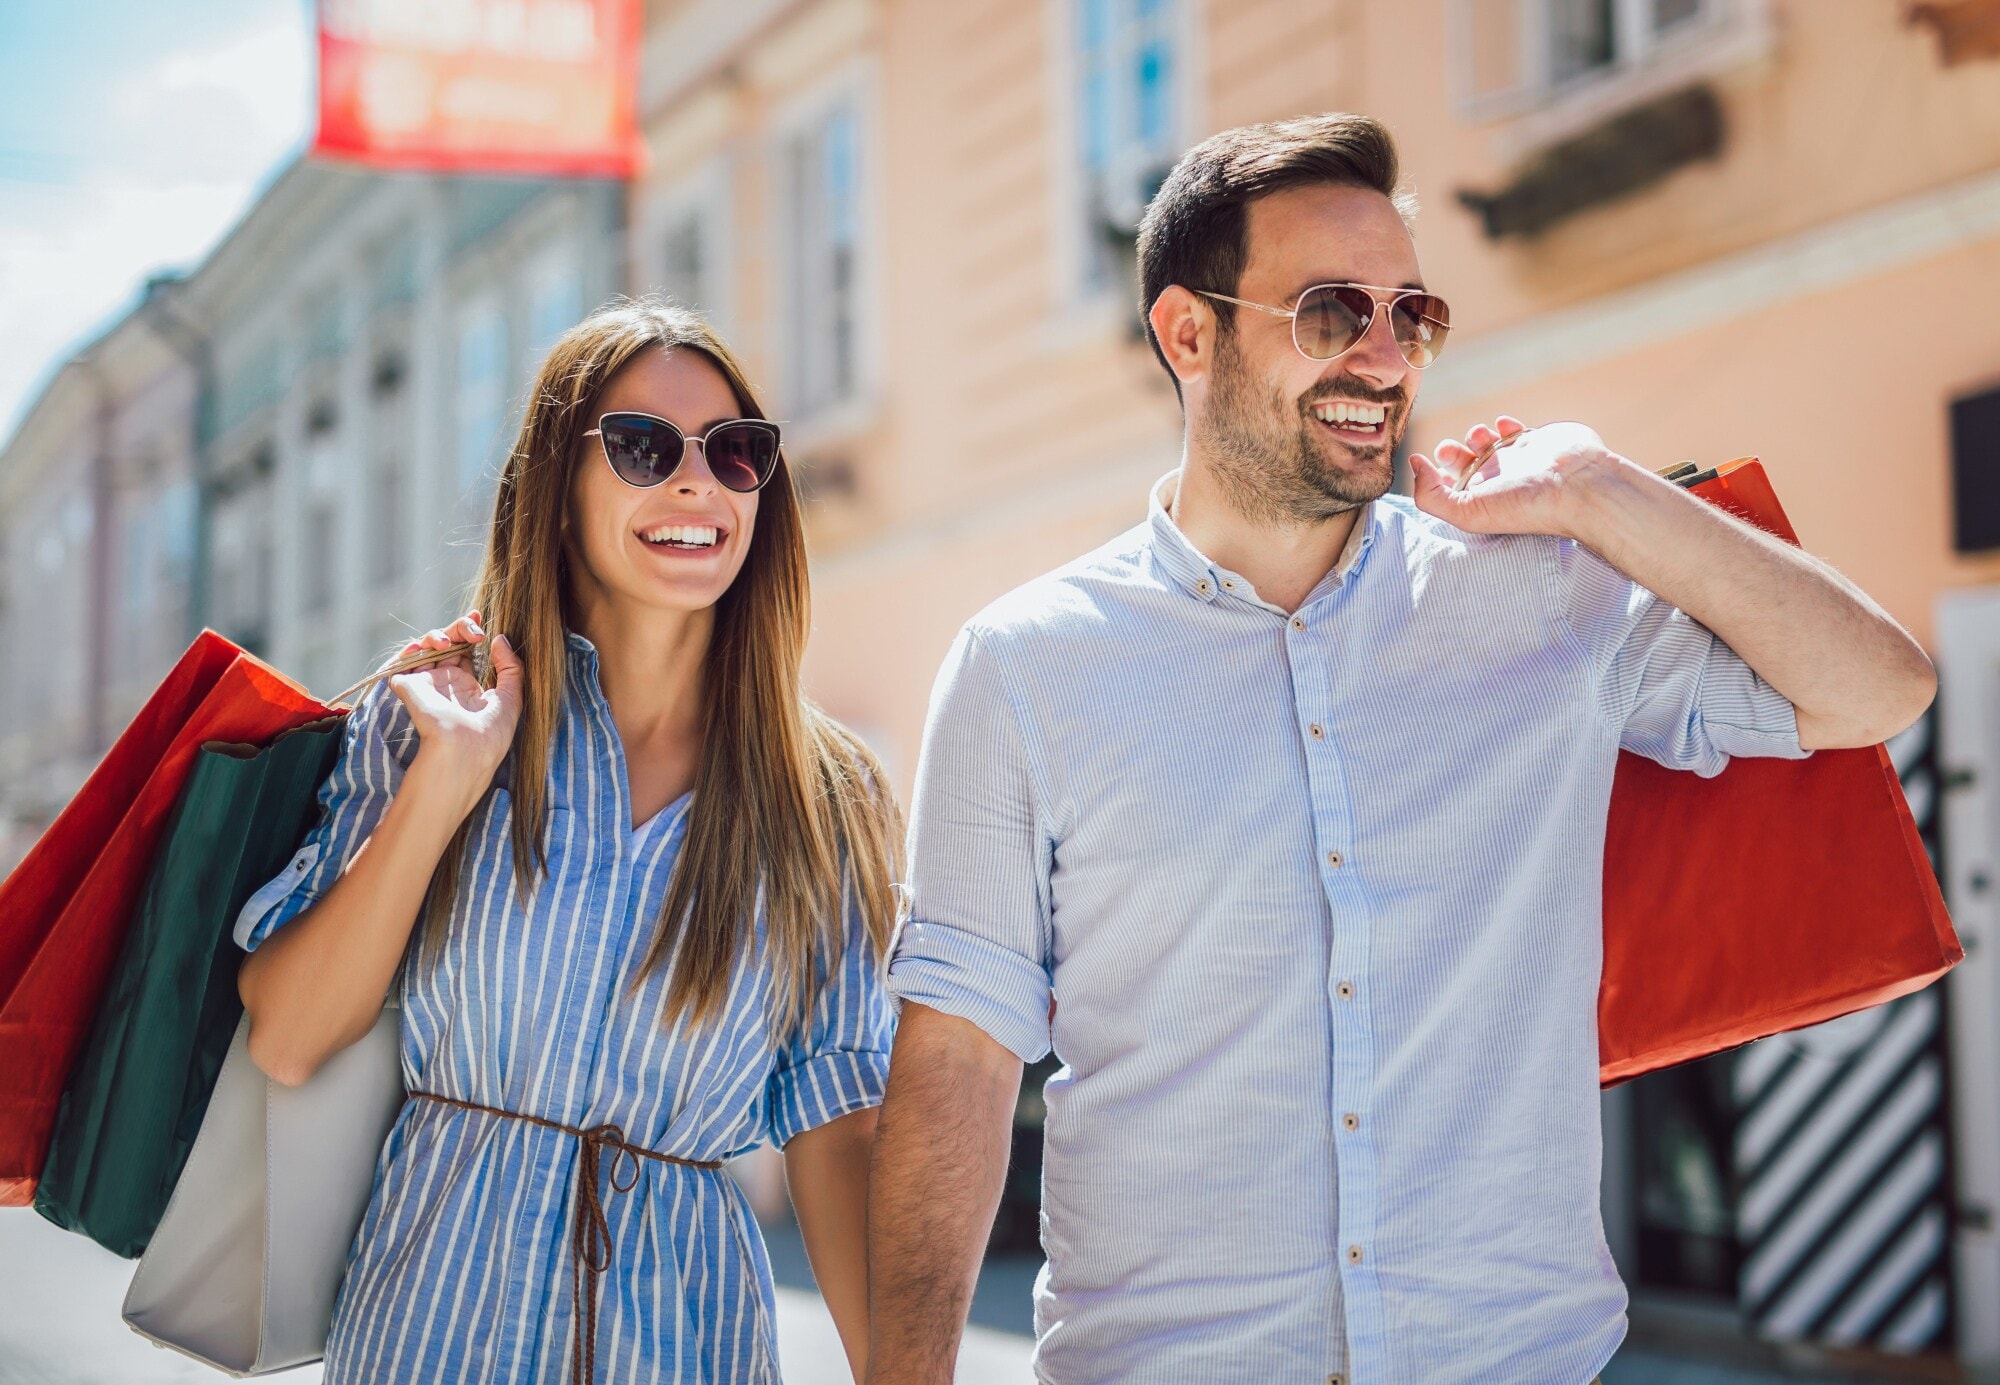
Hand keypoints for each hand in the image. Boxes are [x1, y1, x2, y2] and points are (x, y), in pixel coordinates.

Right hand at [386, 610, 523, 797]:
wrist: (465, 750)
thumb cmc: (492, 731)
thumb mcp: (512, 697)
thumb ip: (510, 667)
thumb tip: (500, 639)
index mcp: (467, 685)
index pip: (466, 651)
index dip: (470, 631)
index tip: (481, 617)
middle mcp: (445, 682)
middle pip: (448, 642)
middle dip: (459, 628)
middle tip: (474, 629)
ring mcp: (426, 683)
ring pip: (425, 646)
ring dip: (438, 635)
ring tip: (451, 642)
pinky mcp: (409, 686)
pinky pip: (403, 661)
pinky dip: (412, 649)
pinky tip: (429, 649)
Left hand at [1410, 417, 1623, 537]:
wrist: (1579, 486)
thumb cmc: (1525, 505)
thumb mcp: (1467, 512)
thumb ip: (1430, 494)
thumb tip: (1414, 464)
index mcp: (1480, 498)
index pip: (1446, 486)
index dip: (1431, 474)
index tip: (1427, 462)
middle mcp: (1497, 480)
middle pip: (1462, 461)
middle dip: (1450, 450)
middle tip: (1452, 450)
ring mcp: (1518, 459)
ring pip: (1486, 440)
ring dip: (1476, 433)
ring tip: (1480, 436)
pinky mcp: (1538, 440)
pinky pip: (1515, 428)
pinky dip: (1506, 423)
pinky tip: (1506, 426)